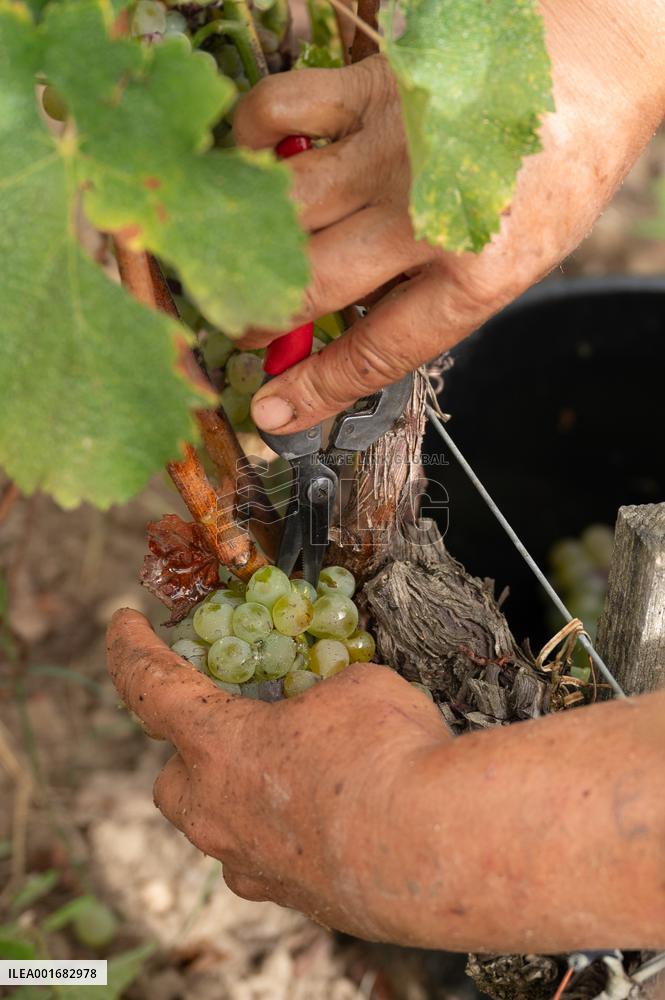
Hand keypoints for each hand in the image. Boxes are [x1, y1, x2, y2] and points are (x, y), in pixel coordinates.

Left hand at [107, 609, 664, 951]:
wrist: (440, 848)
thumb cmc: (388, 752)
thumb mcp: (354, 687)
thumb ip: (323, 694)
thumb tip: (329, 710)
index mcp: (217, 744)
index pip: (149, 687)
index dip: (131, 650)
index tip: (122, 623)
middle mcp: (217, 812)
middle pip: (174, 778)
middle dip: (192, 750)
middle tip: (232, 726)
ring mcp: (252, 865)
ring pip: (221, 825)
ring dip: (242, 795)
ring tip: (297, 773)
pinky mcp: (294, 899)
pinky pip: (269, 858)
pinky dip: (287, 832)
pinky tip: (333, 816)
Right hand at [234, 2, 663, 434]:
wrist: (593, 68)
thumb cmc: (552, 176)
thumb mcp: (510, 265)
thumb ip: (430, 303)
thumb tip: (342, 335)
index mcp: (476, 274)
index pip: (374, 352)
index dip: (314, 390)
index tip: (272, 410)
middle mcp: (427, 214)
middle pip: (312, 283)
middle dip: (260, 319)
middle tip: (244, 330)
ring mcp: (394, 147)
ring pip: (282, 207)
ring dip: (243, 244)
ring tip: (236, 262)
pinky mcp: (372, 87)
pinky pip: (279, 110)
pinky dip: (249, 139)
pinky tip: (257, 165)